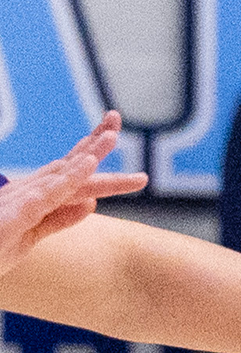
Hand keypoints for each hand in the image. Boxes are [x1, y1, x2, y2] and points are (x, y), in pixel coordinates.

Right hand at [0, 112, 145, 277]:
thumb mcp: (29, 235)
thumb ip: (59, 219)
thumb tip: (92, 204)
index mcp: (35, 196)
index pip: (67, 171)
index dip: (90, 150)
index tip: (112, 130)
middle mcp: (28, 193)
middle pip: (67, 166)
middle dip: (94, 144)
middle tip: (116, 117)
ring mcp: (19, 203)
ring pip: (60, 176)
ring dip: (85, 156)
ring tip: (110, 137)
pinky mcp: (11, 218)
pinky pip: (45, 197)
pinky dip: (67, 181)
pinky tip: (85, 167)